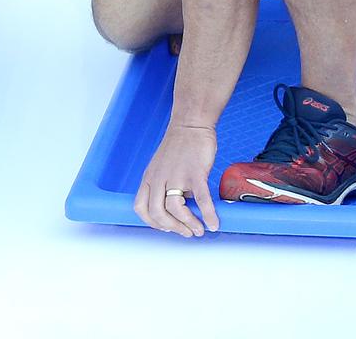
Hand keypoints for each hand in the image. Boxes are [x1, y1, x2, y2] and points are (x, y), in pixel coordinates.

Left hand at [133, 122, 219, 236]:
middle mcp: (160, 178)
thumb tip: (178, 208)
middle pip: (157, 213)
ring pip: (175, 209)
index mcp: (150, 177)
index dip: (152, 222)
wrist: (191, 124)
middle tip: (185, 232)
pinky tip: (213, 223)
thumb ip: (165, 185)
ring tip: (198, 229)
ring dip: (188, 224)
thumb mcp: (162, 166)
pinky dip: (208, 215)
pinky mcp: (195, 173)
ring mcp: (177, 176)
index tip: (165, 227)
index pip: (141, 208)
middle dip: (172, 228)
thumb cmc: (179, 145)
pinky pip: (201, 200)